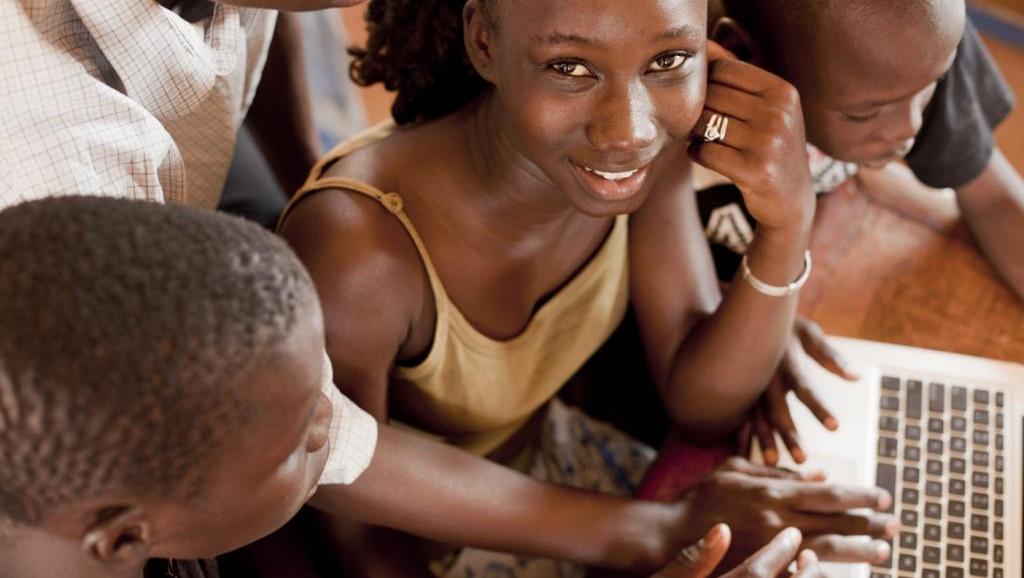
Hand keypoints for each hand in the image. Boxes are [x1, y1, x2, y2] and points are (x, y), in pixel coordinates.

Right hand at [664, 458, 894, 570]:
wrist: (675, 534)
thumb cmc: (704, 498)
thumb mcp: (736, 469)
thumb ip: (778, 470)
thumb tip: (818, 475)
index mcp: (775, 492)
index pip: (831, 495)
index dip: (862, 497)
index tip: (883, 497)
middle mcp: (780, 521)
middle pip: (838, 523)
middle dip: (871, 524)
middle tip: (894, 524)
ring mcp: (775, 548)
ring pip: (830, 550)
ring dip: (861, 550)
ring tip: (884, 550)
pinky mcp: (768, 566)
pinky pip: (808, 569)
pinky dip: (831, 567)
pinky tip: (849, 567)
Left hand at [690, 42, 813, 234]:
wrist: (791, 200)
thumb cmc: (771, 146)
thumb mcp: (767, 108)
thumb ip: (739, 78)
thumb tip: (707, 50)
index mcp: (783, 92)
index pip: (724, 70)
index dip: (706, 83)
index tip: (708, 101)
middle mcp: (779, 114)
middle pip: (711, 96)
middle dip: (699, 110)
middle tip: (700, 123)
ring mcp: (768, 143)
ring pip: (703, 124)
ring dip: (694, 131)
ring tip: (701, 137)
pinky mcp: (753, 171)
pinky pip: (704, 151)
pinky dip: (695, 152)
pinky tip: (704, 154)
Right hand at [737, 318, 859, 464]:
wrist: (746, 313)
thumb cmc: (786, 326)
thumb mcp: (809, 334)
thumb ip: (831, 357)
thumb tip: (856, 376)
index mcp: (786, 362)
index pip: (805, 388)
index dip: (819, 408)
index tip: (836, 428)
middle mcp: (765, 375)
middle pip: (777, 409)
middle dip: (788, 435)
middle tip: (803, 459)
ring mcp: (750, 384)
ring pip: (756, 416)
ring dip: (764, 439)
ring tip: (772, 462)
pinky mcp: (741, 391)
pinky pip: (741, 415)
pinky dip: (744, 434)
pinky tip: (745, 453)